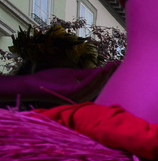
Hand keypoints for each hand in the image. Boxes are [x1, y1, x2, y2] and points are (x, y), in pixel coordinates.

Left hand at [0, 61, 119, 102]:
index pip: (100, 83)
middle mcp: (83, 96)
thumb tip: (103, 69)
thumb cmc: (50, 79)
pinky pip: (86, 84)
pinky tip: (101, 69)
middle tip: (122, 64)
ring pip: (96, 84)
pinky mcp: (72, 93)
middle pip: (101, 84)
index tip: (120, 65)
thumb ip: (87, 73)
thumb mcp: (72, 74)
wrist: (33, 85)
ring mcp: (78, 96)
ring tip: (114, 65)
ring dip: (106, 74)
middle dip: (112, 74)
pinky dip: (95, 77)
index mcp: (84, 92)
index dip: (110, 74)